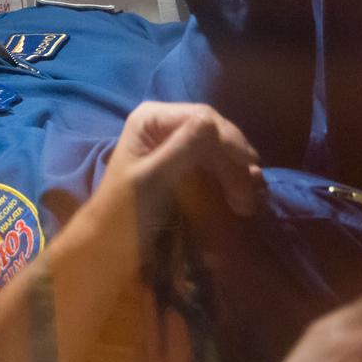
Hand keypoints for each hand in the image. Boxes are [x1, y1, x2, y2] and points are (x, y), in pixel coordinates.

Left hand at [90, 102, 263, 254]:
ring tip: (248, 205)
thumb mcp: (154, 178)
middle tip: (250, 198)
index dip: (230, 140)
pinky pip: (214, 166)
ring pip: (219, 152)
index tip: (251, 167)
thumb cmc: (125, 211)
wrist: (110, 245)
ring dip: (237, 175)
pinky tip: (243, 198)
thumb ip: (182, 148)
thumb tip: (213, 121)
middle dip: (235, 163)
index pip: (203, 117)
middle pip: (214, 134)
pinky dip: (230, 180)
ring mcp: (175, 144)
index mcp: (151, 118)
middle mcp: (164, 123)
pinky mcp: (183, 165)